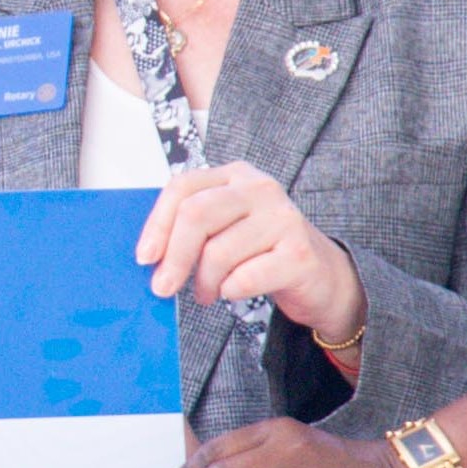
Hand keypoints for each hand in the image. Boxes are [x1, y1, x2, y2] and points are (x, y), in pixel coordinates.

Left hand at [137, 163, 361, 339]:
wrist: (321, 276)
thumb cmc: (263, 251)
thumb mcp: (226, 228)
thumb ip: (191, 229)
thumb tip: (148, 256)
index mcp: (236, 175)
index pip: (183, 187)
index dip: (157, 224)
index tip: (145, 257)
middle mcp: (261, 188)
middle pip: (196, 214)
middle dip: (173, 257)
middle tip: (164, 287)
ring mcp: (283, 218)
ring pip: (218, 252)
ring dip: (204, 282)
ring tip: (208, 292)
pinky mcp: (299, 253)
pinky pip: (244, 278)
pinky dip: (230, 291)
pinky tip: (233, 291)